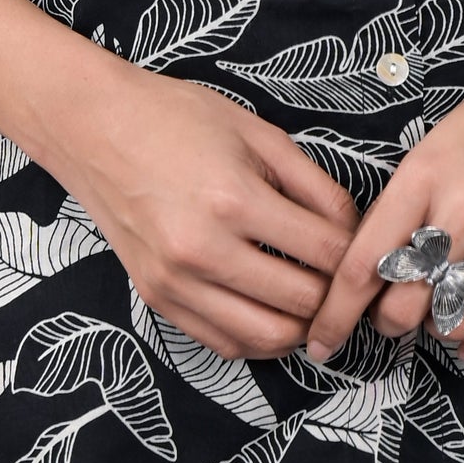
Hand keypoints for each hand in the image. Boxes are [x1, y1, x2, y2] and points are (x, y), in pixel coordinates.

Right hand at [50, 67, 363, 362]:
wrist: (95, 128)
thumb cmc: (176, 118)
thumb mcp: (257, 133)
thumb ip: (314, 184)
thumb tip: (354, 229)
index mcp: (234, 199)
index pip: (324, 252)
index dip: (357, 253)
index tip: (368, 247)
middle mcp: (203, 250)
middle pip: (301, 301)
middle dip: (338, 293)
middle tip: (350, 279)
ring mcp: (176, 282)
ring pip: (266, 337)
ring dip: (303, 326)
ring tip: (316, 300)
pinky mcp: (158, 299)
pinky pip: (224, 344)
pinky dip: (260, 338)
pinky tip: (275, 312)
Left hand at [300, 40, 463, 367]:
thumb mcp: (439, 141)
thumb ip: (408, 201)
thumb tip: (376, 264)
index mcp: (423, 174)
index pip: (362, 263)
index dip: (334, 315)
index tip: (319, 341)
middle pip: (403, 305)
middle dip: (388, 323)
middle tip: (394, 316)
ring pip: (454, 321)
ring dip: (439, 331)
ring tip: (440, 315)